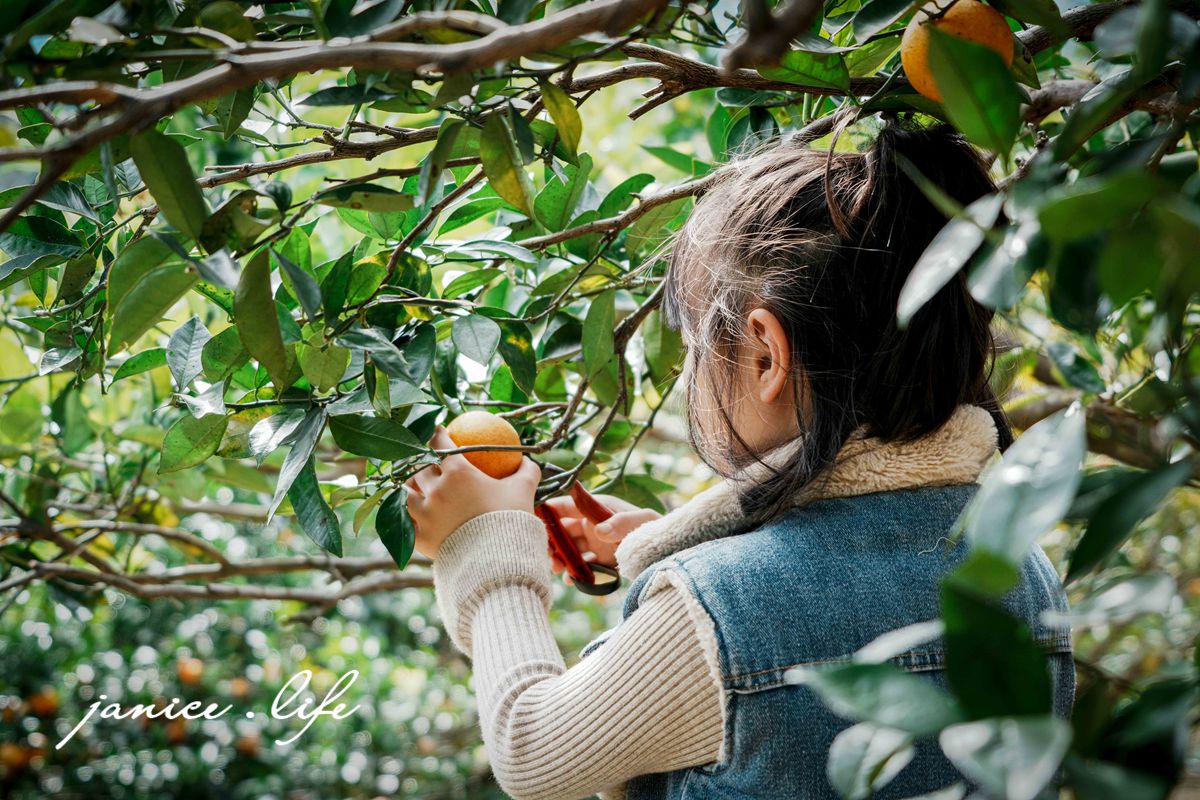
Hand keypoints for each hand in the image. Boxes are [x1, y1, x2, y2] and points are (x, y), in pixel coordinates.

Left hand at [406, 425, 540, 559]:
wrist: (499, 561)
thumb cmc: (512, 521)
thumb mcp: (524, 491)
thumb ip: (526, 471)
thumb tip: (526, 460)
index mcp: (458, 473)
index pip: (440, 445)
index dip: (437, 434)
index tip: (438, 430)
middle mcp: (436, 490)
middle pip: (420, 467)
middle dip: (421, 458)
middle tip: (425, 456)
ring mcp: (425, 515)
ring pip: (407, 493)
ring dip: (409, 486)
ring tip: (412, 485)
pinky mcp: (422, 539)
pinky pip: (407, 524)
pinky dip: (407, 517)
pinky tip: (409, 515)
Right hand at [540, 493, 660, 584]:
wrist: (669, 552)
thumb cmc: (655, 529)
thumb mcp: (642, 521)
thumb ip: (622, 523)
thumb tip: (599, 531)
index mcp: (598, 509)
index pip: (568, 505)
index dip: (550, 510)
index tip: (535, 519)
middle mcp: (593, 526)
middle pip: (563, 531)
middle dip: (551, 540)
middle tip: (546, 552)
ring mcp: (595, 545)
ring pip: (569, 551)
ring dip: (560, 559)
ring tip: (556, 568)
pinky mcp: (601, 563)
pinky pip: (582, 569)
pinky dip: (575, 574)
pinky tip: (572, 580)